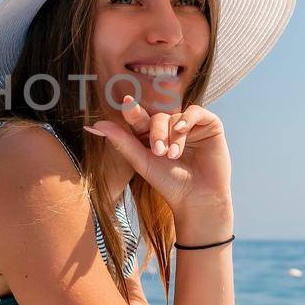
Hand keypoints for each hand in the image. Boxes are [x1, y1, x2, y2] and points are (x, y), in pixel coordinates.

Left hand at [83, 96, 231, 221]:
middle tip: (157, 152)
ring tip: (172, 155)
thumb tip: (95, 124)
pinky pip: (196, 111)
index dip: (133, 111)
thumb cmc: (168, 183)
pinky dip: (187, 119)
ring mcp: (191, 126)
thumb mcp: (141, 161)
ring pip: (175, 117)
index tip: (127, 105)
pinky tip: (182, 130)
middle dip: (155, 132)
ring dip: (172, 135)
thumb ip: (121, 141)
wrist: (197, 199)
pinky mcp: (210, 126)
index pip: (140, 118)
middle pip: (158, 117)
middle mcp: (171, 129)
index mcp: (152, 135)